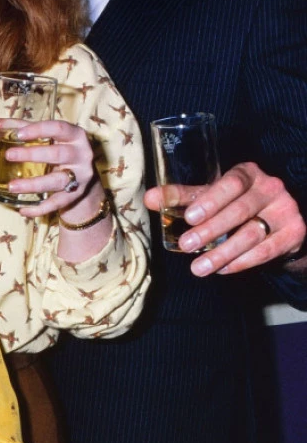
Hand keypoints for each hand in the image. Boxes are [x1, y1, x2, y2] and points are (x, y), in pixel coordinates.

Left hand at [0, 118, 97, 219]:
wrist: (82, 175)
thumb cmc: (59, 148)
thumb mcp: (46, 135)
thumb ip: (22, 127)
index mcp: (74, 135)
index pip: (58, 128)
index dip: (38, 130)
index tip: (19, 134)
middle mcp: (81, 155)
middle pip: (58, 154)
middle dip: (33, 154)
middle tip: (9, 155)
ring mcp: (80, 176)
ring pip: (58, 181)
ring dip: (34, 184)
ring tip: (12, 186)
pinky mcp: (75, 195)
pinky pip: (57, 203)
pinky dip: (40, 208)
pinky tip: (22, 210)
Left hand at [146, 162, 304, 275]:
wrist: (279, 219)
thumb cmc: (236, 202)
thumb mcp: (212, 195)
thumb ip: (183, 196)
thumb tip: (149, 198)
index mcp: (248, 173)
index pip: (231, 183)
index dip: (211, 201)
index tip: (189, 217)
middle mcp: (271, 188)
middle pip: (240, 211)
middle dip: (211, 231)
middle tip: (186, 246)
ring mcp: (286, 211)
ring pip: (252, 235)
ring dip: (222, 253)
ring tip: (198, 267)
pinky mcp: (294, 233)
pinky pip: (266, 251)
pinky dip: (242, 262)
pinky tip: (222, 269)